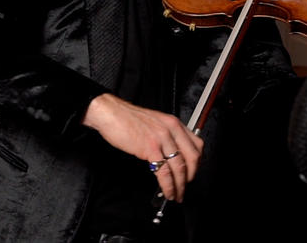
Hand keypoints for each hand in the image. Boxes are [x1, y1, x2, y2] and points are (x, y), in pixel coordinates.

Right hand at [82, 93, 203, 201]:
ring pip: (179, 167)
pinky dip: (168, 186)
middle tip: (185, 186)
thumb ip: (164, 135)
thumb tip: (170, 154)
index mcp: (172, 123)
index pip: (196, 145)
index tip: (192, 172)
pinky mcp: (150, 148)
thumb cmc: (125, 117)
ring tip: (177, 194)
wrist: (109, 112)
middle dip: (191, 177)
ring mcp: (161, 138)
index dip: (196, 163)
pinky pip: (164, 172)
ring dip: (180, 186)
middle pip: (192, 158)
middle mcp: (170, 129)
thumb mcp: (153, 122)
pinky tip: (167, 191)